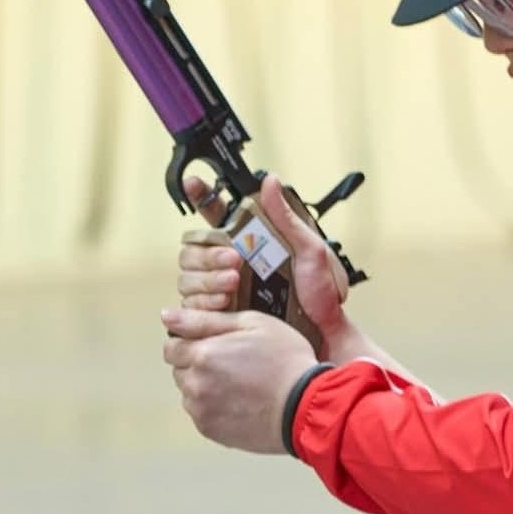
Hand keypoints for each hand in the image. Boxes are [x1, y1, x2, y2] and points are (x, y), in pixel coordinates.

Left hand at [161, 306, 316, 452]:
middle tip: (235, 362)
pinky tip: (243, 400)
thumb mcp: (254, 324)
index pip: (172, 345)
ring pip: (191, 392)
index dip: (193, 341)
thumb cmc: (286, 361)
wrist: (306, 405)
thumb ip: (206, 319)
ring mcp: (201, 410)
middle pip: (180, 369)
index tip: (217, 344)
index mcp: (203, 354)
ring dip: (207, 386)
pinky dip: (216, 406)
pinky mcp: (211, 430)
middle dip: (199, 363)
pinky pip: (203, 413)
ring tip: (242, 383)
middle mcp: (195, 384)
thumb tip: (168, 316)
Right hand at [178, 174, 351, 349]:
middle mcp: (233, 261)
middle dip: (208, 253)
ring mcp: (224, 287)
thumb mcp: (310, 250)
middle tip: (233, 259)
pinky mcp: (220, 312)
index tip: (194, 184)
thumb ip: (286, 218)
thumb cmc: (321, 293)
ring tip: (233, 282)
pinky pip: (193, 304)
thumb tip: (271, 182)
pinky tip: (223, 301)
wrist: (323, 330)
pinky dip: (204, 300)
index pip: (217, 214)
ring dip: (207, 277)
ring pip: (189, 275)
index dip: (201, 197)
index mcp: (254, 241)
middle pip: (194, 249)